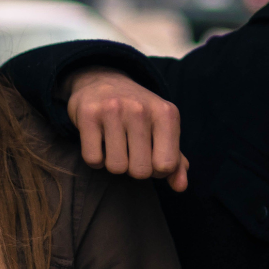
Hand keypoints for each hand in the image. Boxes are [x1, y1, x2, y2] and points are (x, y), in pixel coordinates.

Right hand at [65, 67, 188, 191]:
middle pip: (140, 171)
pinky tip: (99, 141)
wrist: (104, 81)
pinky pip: (93, 159)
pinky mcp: (88, 114)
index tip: (150, 156)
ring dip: (114, 163)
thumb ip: (175, 160)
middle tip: (130, 150)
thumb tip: (180, 187)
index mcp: (166, 113)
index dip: (157, 170)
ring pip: (116, 167)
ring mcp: (113, 109)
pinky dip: (96, 159)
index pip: (166, 165)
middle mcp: (141, 109)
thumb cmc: (138, 113)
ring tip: (115, 144)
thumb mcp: (162, 129)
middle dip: (134, 168)